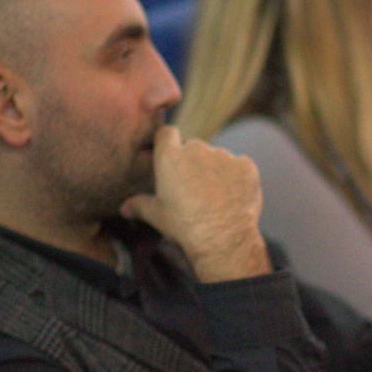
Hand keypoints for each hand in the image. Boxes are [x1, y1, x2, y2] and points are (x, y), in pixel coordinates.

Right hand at [119, 126, 270, 281]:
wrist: (222, 239)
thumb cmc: (185, 226)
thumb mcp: (156, 216)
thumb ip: (139, 206)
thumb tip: (124, 209)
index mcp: (169, 156)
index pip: (166, 133)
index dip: (168, 143)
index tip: (171, 157)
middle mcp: (196, 149)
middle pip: (194, 147)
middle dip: (194, 163)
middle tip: (195, 189)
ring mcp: (223, 155)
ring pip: (218, 157)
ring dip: (217, 171)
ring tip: (216, 198)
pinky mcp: (246, 165)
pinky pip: (240, 166)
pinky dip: (238, 178)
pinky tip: (234, 198)